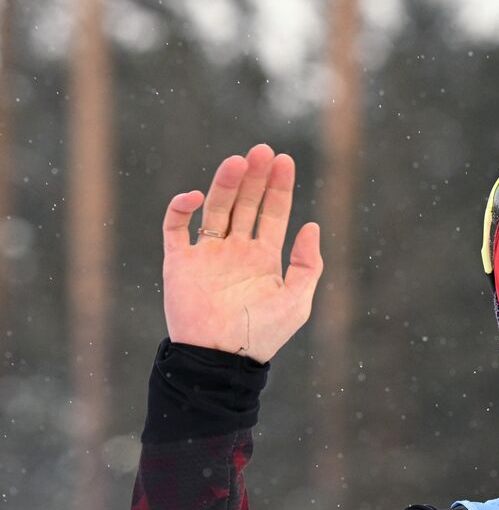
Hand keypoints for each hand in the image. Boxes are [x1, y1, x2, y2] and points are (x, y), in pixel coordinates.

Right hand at [162, 144, 322, 363]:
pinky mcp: (180, 262)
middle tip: (262, 150)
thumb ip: (307, 265)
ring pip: (215, 207)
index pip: (272, 212)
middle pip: (245, 203)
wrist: (221, 359)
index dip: (279, 187)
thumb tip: (311, 226)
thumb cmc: (262, 335)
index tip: (284, 160)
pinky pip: (176, 228)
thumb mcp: (297, 301)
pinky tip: (195, 196)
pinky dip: (182, 208)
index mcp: (264, 257)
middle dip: (255, 177)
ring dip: (225, 184)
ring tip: (238, 161)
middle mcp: (236, 250)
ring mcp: (207, 253)